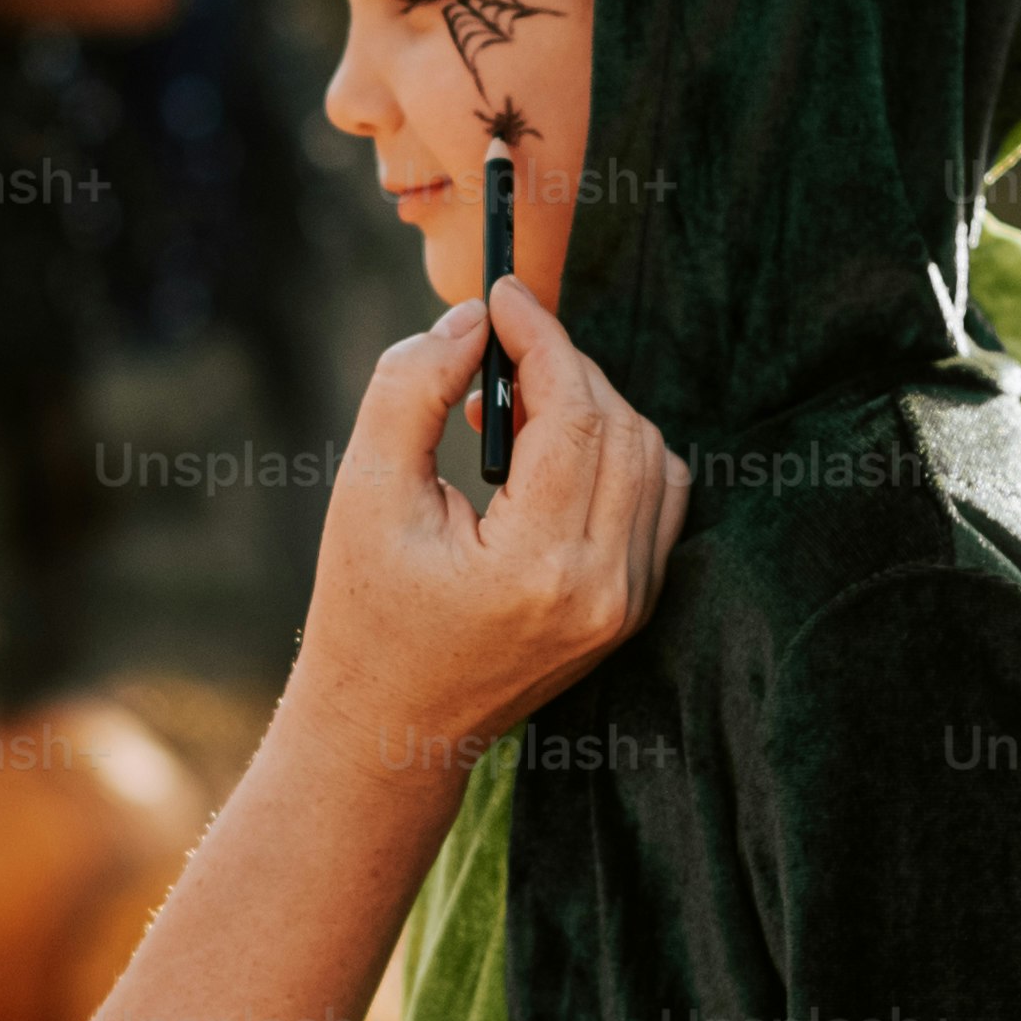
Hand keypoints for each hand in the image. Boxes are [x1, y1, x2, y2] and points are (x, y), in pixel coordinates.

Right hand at [291, 277, 686, 791]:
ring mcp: (627, 605)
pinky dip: (614, 451)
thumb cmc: (364, 612)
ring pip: (651, 454)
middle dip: (560, 367)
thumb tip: (472, 319)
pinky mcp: (632, 608)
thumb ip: (412, 390)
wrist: (390, 727)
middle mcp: (603, 590)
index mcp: (537, 568)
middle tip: (490, 357)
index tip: (500, 293)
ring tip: (511, 412)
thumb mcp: (363, 495)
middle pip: (618, 424)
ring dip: (590, 406)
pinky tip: (548, 454)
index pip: (571, 413)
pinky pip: (657, 496)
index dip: (539, 335)